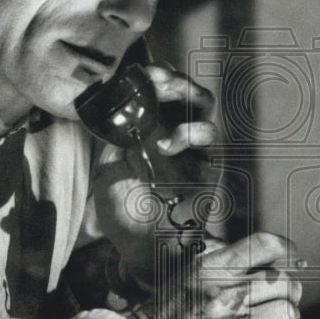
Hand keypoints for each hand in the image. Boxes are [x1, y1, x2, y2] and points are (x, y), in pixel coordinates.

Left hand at [92, 64, 219, 281]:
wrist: (141, 247)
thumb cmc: (125, 208)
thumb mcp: (109, 164)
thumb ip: (115, 134)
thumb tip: (112, 100)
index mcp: (154, 128)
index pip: (161, 90)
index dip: (153, 75)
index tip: (137, 70)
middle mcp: (178, 132)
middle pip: (186, 89)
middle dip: (170, 77)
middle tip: (153, 77)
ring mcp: (196, 148)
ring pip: (204, 104)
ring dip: (184, 93)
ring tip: (162, 92)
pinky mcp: (209, 166)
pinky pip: (210, 137)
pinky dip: (189, 133)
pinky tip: (165, 145)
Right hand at [132, 232, 302, 318]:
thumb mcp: (184, 276)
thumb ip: (219, 264)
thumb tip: (257, 258)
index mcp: (209, 269)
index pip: (264, 246)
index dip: (286, 251)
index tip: (292, 259)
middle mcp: (222, 294)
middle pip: (284, 282)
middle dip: (287, 292)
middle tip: (279, 299)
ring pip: (288, 314)